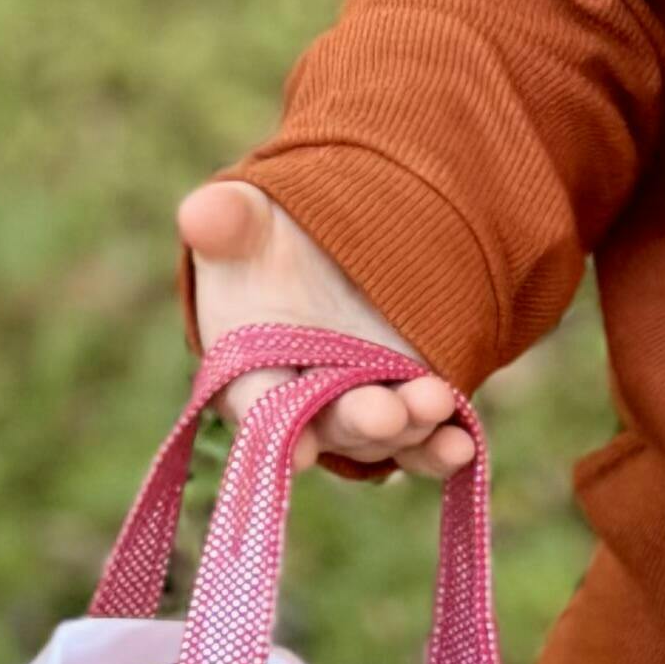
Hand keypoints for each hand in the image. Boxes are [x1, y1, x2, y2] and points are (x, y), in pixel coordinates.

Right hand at [174, 176, 477, 480]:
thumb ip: (226, 223)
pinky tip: (462, 445)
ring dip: (408, 428)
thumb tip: (202, 213)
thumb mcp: (247, 223)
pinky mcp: (404, 407)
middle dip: (357, 422)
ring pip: (382, 436)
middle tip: (382, 413)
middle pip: (329, 425)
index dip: (276, 431)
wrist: (335, 246)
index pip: (258, 409)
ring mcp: (358, 408)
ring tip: (436, 402)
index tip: (299, 450)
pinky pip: (422, 442)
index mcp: (250, 371)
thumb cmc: (269, 244)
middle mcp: (304, 404)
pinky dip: (440, 450)